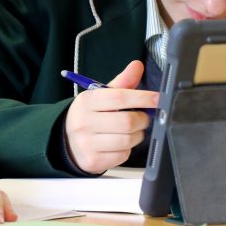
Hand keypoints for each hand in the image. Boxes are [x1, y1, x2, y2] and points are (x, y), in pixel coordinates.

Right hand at [65, 60, 156, 174]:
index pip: (119, 97)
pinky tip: (120, 143)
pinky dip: (127, 149)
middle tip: (143, 118)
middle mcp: (84, 122)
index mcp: (87, 101)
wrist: (68, 141)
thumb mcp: (100, 96)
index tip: (156, 99)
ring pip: (127, 140)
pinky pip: (123, 155)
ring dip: (137, 135)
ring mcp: (87, 143)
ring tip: (132, 131)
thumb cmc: (89, 116)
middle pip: (126, 122)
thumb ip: (121, 82)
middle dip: (142, 120)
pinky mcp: (93, 160)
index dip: (142, 97)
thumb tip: (137, 65)